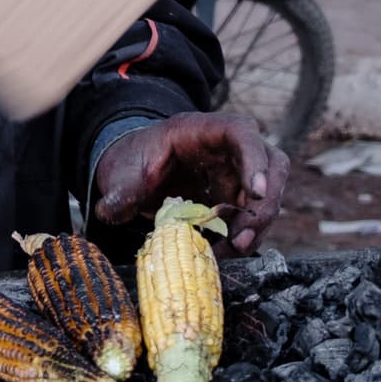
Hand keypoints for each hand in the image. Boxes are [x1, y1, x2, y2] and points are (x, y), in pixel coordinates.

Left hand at [90, 112, 288, 252]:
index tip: (255, 193)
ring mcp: (235, 170)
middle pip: (271, 163)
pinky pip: (252, 212)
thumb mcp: (122, 173)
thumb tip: (109, 211)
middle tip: (244, 238)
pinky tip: (226, 251)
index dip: (255, 159)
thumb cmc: (132, 161)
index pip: (241, 132)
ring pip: (268, 191)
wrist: (134, 170)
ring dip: (258, 223)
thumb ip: (120, 191)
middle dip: (265, 202)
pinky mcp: (235, 194)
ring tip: (235, 249)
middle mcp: (227, 147)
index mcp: (201, 130)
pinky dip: (246, 233)